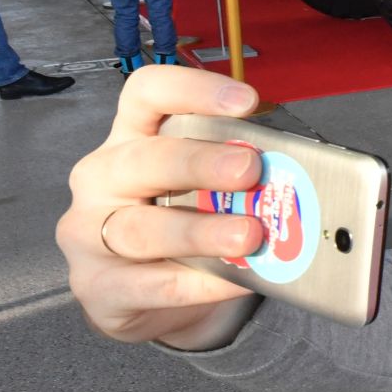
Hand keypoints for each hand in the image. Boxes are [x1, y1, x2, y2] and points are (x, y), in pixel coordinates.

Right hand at [56, 66, 268, 348]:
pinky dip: (198, 285)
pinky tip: (236, 280)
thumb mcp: (206, 188)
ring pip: (142, 228)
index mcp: (132, 137)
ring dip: (200, 231)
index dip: (193, 90)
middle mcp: (105, 178)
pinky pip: (150, 285)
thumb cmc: (183, 225)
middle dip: (201, 163)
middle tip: (250, 169)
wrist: (150, 301)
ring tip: (249, 235)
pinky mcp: (100, 287)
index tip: (246, 100)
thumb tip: (300, 169)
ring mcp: (91, 234)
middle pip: (146, 159)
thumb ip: (238, 173)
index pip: (146, 94)